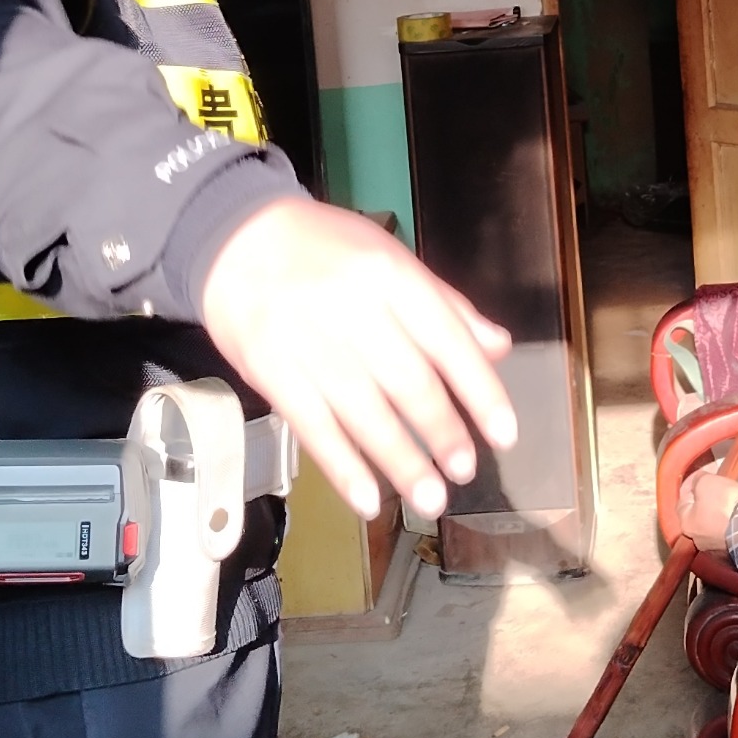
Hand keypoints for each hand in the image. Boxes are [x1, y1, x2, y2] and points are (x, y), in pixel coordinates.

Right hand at [200, 201, 516, 519]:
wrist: (232, 238)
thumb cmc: (324, 249)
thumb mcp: (390, 258)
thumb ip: (446, 305)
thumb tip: (498, 349)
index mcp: (391, 275)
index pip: (448, 340)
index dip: (481, 392)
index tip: (505, 436)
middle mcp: (354, 309)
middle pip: (409, 382)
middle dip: (442, 434)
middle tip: (464, 472)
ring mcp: (309, 343)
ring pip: (365, 413)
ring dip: (401, 463)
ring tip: (430, 498)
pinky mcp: (271, 371)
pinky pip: (313, 428)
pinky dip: (343, 468)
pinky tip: (368, 499)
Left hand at [679, 468, 737, 553]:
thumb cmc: (723, 505)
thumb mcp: (706, 483)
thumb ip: (699, 480)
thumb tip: (699, 481)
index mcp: (688, 524)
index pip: (684, 500)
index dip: (692, 483)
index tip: (704, 473)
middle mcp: (702, 538)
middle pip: (711, 508)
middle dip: (723, 493)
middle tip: (731, 482)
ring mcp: (722, 545)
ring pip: (733, 516)